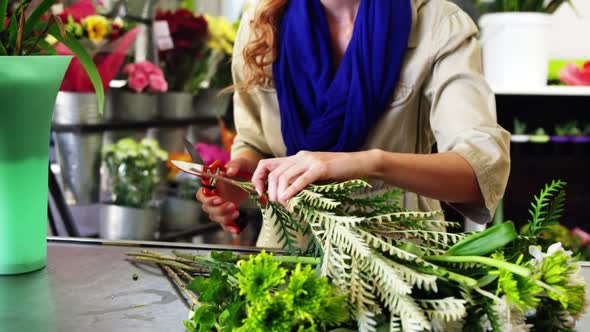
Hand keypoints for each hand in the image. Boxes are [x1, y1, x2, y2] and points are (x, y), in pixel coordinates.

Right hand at [196, 157, 256, 233]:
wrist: (252, 174)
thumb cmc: (243, 167)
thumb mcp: (241, 163)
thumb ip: (234, 165)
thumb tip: (229, 171)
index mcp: (213, 185)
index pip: (201, 194)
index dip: (207, 199)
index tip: (218, 198)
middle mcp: (214, 196)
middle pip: (207, 208)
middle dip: (219, 209)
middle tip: (232, 205)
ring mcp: (220, 205)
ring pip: (215, 217)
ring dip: (224, 217)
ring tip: (237, 212)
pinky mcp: (228, 212)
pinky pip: (224, 223)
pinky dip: (229, 228)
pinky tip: (236, 230)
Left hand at [252, 150, 373, 205]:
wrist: (360, 163)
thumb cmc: (339, 173)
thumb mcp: (314, 175)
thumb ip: (300, 181)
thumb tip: (285, 198)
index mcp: (297, 158)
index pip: (267, 164)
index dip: (258, 178)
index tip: (260, 193)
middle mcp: (300, 156)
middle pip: (274, 173)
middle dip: (270, 191)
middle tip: (275, 204)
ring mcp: (311, 161)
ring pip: (284, 176)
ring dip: (280, 193)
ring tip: (283, 205)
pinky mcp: (321, 168)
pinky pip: (301, 179)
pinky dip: (291, 190)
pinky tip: (287, 199)